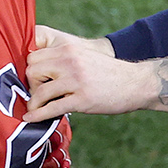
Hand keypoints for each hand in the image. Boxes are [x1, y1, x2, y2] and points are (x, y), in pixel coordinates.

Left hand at [25, 26, 155, 120]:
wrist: (136, 83)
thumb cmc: (108, 73)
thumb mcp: (84, 56)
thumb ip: (63, 59)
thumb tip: (39, 72)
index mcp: (69, 49)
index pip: (33, 56)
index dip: (31, 70)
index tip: (34, 81)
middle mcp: (70, 61)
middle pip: (32, 71)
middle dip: (30, 85)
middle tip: (38, 94)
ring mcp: (76, 80)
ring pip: (40, 91)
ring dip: (33, 103)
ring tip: (34, 109)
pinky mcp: (82, 99)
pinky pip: (52, 108)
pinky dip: (38, 115)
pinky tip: (32, 119)